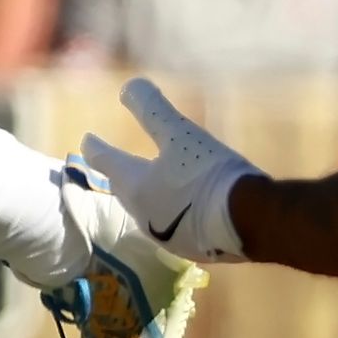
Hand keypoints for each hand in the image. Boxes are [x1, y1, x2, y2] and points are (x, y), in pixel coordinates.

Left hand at [78, 77, 263, 263]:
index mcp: (135, 186)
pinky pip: (176, 227)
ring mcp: (167, 238)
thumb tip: (128, 87)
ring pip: (149, 212)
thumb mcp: (180, 134)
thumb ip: (152, 110)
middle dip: (120, 176)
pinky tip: (186, 210)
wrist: (249, 223)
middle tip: (116, 166)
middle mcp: (143, 216)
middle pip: (125, 190)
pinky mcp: (193, 250)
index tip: (87, 140)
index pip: (107, 162)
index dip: (96, 148)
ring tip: (152, 188)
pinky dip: (175, 213)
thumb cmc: (208, 173)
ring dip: (148, 197)